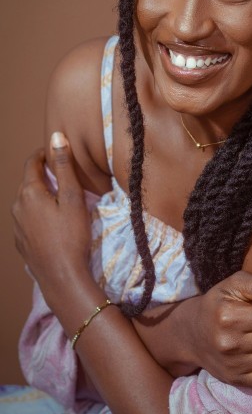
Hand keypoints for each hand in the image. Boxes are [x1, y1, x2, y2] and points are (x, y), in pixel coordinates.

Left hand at [12, 132, 91, 307]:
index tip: (58, 152)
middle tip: (66, 175)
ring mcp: (16, 226)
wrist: (61, 277)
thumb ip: (64, 166)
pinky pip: (27, 218)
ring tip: (62, 199)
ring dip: (42, 195)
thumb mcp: (72, 197)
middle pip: (29, 182)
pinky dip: (38, 213)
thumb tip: (56, 136)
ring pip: (27, 201)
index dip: (45, 154)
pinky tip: (53, 222)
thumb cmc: (71, 235)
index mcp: (29, 192)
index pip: (32, 163)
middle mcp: (17, 206)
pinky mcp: (20, 241)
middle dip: (45, 175)